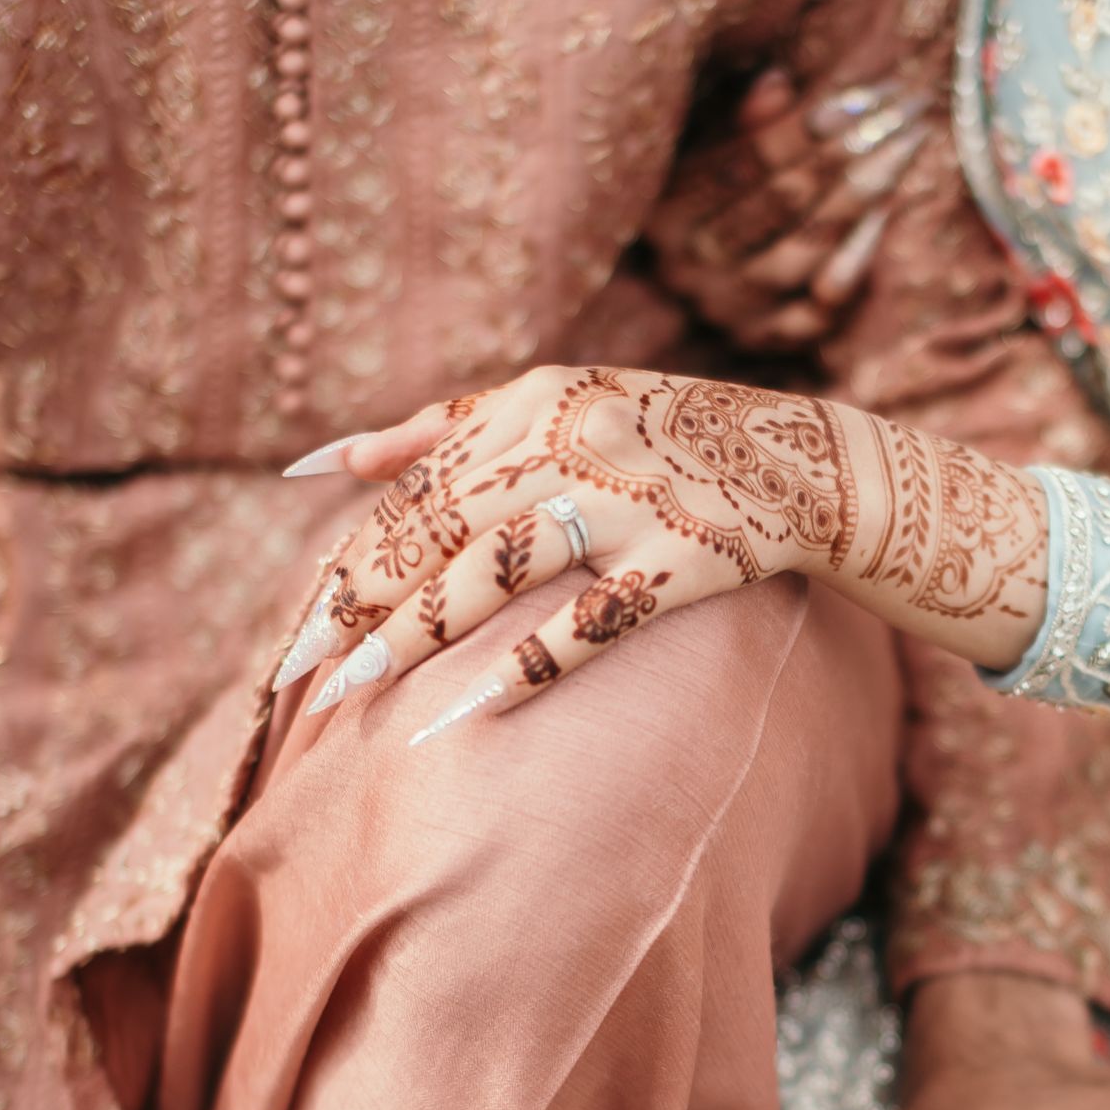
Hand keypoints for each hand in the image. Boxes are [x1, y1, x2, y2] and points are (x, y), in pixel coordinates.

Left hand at [271, 364, 1047, 733]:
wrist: (812, 462)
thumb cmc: (664, 438)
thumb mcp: (553, 401)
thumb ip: (438, 429)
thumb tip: (319, 463)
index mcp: (529, 403)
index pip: (415, 495)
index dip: (351, 568)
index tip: (297, 637)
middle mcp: (570, 442)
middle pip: (440, 534)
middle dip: (361, 610)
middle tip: (297, 679)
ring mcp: (628, 503)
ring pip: (498, 572)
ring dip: (420, 636)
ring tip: (357, 697)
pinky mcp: (682, 560)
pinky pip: (593, 618)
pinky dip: (532, 660)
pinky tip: (471, 708)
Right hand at [651, 68, 930, 347]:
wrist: (697, 286)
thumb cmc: (711, 196)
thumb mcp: (708, 150)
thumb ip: (740, 121)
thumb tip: (778, 81)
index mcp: (665, 214)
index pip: (742, 164)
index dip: (801, 129)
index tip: (859, 97)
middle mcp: (692, 269)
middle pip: (782, 203)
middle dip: (849, 150)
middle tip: (906, 109)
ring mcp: (731, 311)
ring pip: (807, 250)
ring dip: (864, 194)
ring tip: (906, 146)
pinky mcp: (769, 339)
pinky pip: (825, 300)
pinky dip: (858, 254)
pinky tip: (887, 208)